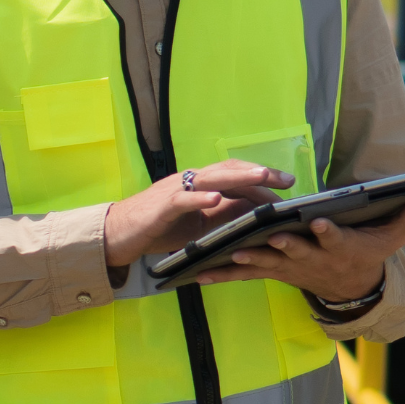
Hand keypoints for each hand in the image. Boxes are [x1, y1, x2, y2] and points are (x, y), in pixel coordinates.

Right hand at [104, 160, 293, 267]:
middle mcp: (189, 182)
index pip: (234, 175)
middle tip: (286, 180)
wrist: (118, 233)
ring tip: (262, 177)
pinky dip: (200, 198)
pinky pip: (183, 200)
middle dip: (259, 173)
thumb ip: (221, 214)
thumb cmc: (157, 228)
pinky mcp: (161, 207)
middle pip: (228, 170)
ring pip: (211, 179)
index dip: (260, 177)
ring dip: (238, 177)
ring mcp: (175, 192)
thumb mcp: (197, 223)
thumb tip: (254, 212)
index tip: (286, 184)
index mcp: (198, 185)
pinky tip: (216, 199)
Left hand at [198, 194, 404, 302]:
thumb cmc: (369, 254)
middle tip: (266, 238)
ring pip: (264, 262)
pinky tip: (198, 273)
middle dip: (280, 244)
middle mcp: (311, 258)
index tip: (318, 222)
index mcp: (338, 245)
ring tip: (223, 255)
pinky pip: (244, 273)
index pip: (333, 237)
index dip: (327, 231)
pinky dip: (223, 273)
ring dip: (244, 259)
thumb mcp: (390, 238)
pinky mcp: (272, 271)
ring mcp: (289, 267)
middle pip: (293, 250)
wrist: (349, 289)